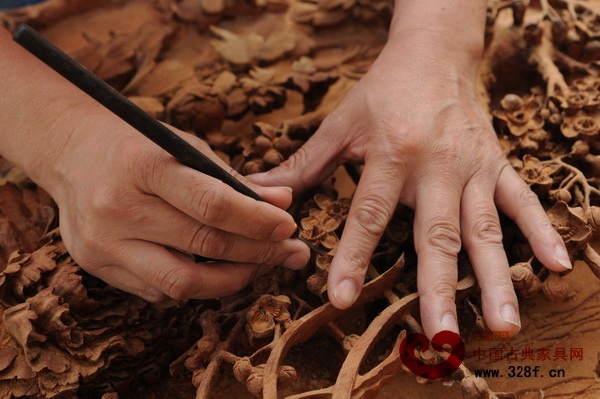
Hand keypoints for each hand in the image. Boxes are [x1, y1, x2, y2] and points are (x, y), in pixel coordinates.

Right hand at [44, 104, 309, 302]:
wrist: (70, 152)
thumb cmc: (137, 145)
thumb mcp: (184, 146)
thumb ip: (231, 179)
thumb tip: (282, 203)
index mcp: (143, 166)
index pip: (213, 205)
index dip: (258, 222)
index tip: (290, 228)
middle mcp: (117, 208)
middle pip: (204, 246)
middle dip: (259, 254)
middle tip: (292, 253)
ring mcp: (103, 243)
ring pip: (182, 283)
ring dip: (233, 280)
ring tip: (260, 266)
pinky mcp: (95, 266)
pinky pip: (159, 291)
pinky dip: (196, 286)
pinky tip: (216, 271)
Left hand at [248, 30, 570, 337]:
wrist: (433, 53)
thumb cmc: (381, 91)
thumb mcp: (338, 124)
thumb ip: (301, 165)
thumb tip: (259, 196)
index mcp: (390, 152)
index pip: (369, 214)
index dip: (355, 258)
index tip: (343, 299)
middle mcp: (436, 164)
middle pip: (436, 234)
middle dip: (439, 288)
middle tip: (442, 336)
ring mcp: (473, 167)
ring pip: (485, 228)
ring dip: (496, 277)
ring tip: (504, 323)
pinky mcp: (497, 164)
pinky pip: (522, 200)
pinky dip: (541, 232)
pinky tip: (555, 267)